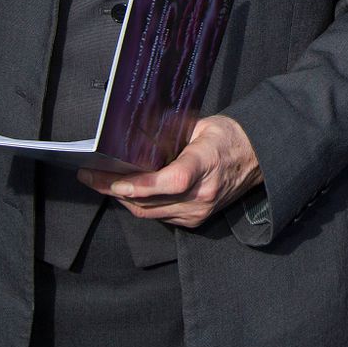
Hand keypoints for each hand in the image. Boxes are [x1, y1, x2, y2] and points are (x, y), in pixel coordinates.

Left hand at [79, 114, 262, 228]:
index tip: (114, 180)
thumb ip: (170, 133)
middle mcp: (202, 195)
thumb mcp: (201, 125)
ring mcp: (198, 211)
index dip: (140, 184)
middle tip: (89, 176)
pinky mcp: (196, 220)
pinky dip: (140, 204)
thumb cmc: (228, 137)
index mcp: (207, 163)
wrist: (258, 159)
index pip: (172, 180)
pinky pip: (159, 217)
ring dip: (122, 199)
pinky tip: (126, 191)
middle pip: (150, 202)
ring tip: (100, 182)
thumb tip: (133, 135)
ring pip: (149, 213)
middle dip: (113, 190)